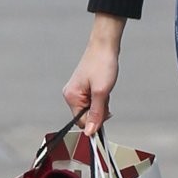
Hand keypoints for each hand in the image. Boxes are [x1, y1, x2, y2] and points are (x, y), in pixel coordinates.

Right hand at [62, 14, 125, 135]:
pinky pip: (93, 99)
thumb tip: (90, 133)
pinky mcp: (84, 86)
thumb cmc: (102, 64)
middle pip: (86, 115)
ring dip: (102, 102)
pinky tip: (105, 85)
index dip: (95, 120)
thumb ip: (96, 114)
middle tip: (106, 95)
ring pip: (91, 107)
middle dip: (99, 110)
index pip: (82, 122)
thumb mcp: (102, 92)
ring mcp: (78, 90)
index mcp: (71, 97)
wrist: (105, 44)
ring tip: (105, 87)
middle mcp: (71, 94)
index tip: (106, 113)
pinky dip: (101, 96)